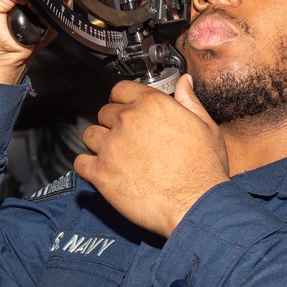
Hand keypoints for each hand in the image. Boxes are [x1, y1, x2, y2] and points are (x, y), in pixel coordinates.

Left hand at [74, 74, 229, 236]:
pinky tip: (102, 172)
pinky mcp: (101, 172)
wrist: (196, 204)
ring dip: (98, 143)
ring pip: (89, 135)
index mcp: (152, 105)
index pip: (120, 90)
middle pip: (105, 113)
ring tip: (115, 157)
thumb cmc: (204, 169)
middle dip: (113, 124)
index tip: (126, 111)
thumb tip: (185, 82)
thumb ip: (189, 101)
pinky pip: (80, 163)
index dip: (122, 101)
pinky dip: (88, 167)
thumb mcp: (206, 126)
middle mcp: (128, 121)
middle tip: (127, 141)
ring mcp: (111, 146)